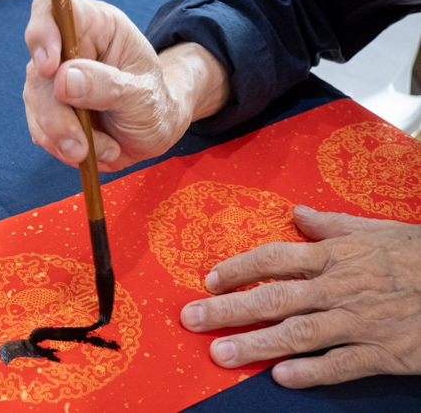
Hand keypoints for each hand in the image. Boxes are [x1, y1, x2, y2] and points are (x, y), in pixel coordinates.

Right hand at [23, 0, 228, 171]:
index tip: (49, 67)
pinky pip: (41, 129)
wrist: (156, 132)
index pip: (53, 9)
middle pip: (38, 70)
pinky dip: (63, 147)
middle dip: (55, 114)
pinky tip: (91, 151)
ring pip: (35, 104)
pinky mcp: (49, 109)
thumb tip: (63, 79)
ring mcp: (55, 80)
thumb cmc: (156, 104)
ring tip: (105, 149)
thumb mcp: (145, 96)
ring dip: (63, 137)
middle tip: (80, 145)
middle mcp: (69, 49)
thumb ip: (109, 86)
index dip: (42, 32)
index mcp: (97, 26)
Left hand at [181, 205, 420, 387]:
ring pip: (299, 333)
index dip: (239, 268)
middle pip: (275, 297)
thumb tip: (296, 214)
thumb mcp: (374, 229)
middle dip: (230, 309)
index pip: (275, 258)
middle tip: (192, 319)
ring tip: (221, 354)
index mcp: (334, 255)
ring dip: (257, 344)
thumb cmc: (416, 255)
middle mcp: (339, 287)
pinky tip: (281, 377)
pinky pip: (341, 364)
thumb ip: (330, 223)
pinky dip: (312, 371)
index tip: (209, 280)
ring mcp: (359, 321)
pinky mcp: (382, 352)